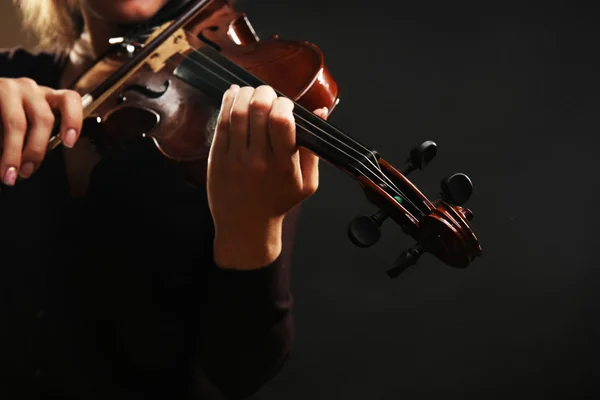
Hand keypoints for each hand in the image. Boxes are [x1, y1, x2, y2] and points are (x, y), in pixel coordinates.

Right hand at [0, 77, 82, 184]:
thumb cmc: (9, 116)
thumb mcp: (29, 124)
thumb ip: (36, 139)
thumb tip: (31, 168)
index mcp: (49, 97)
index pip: (70, 99)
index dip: (73, 120)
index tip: (69, 143)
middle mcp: (32, 89)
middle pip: (43, 119)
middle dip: (36, 150)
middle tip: (27, 172)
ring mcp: (9, 88)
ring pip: (17, 123)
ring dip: (13, 153)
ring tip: (8, 174)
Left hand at [207, 84, 327, 268]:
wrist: (246, 226)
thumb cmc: (278, 203)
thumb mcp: (307, 183)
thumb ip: (313, 147)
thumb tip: (321, 112)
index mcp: (284, 166)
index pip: (282, 121)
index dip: (284, 103)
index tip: (286, 104)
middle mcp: (259, 161)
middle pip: (258, 110)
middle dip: (265, 93)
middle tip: (268, 94)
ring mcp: (235, 159)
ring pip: (238, 113)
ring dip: (245, 94)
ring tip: (252, 92)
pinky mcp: (218, 158)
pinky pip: (221, 123)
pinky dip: (228, 103)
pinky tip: (234, 95)